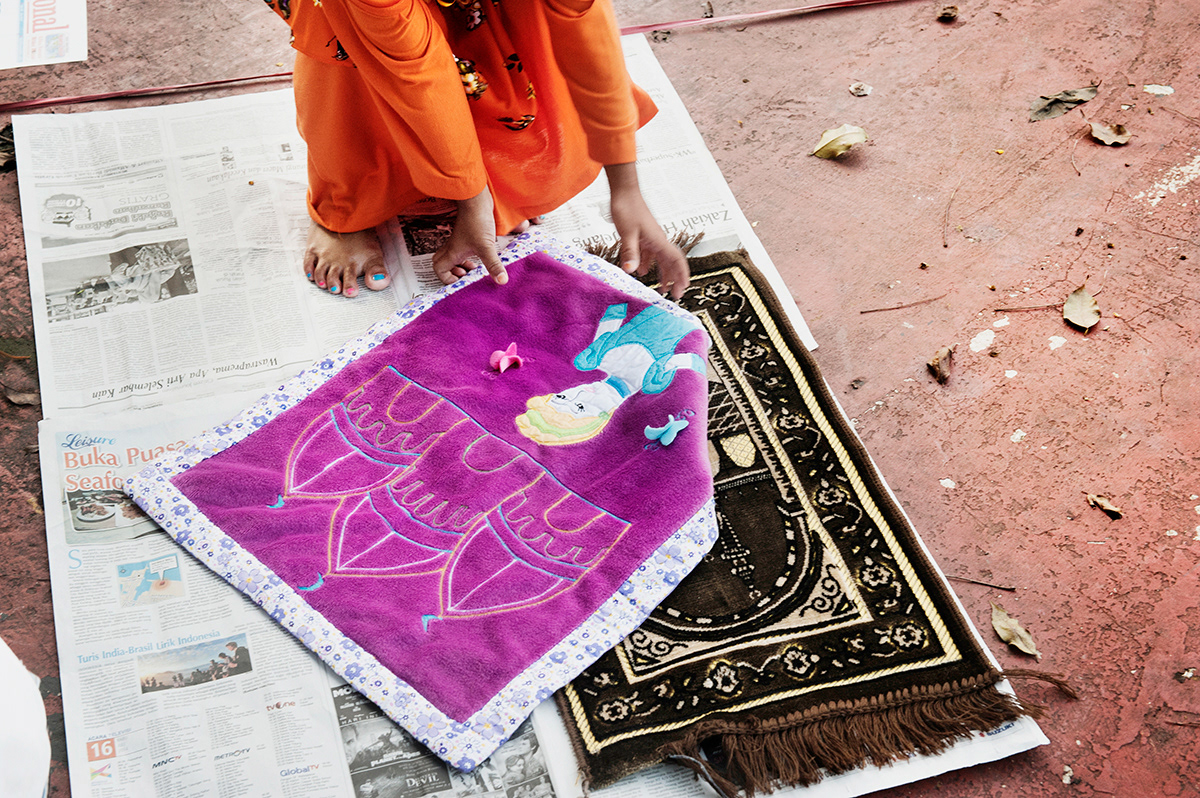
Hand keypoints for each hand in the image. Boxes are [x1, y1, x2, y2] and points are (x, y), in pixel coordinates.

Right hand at [303, 223, 389, 297]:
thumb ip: (377, 271)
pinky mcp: (313, 248)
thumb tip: (379, 283)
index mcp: (351, 264)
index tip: (351, 292)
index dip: (350, 287)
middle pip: (333, 278)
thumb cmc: (361, 236)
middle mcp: (336, 261)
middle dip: (334, 285)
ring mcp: (323, 255)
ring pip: (319, 272)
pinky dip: (308, 269)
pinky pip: (307, 261)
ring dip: (321, 279)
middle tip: (336, 289)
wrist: (344, 212)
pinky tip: (311, 276)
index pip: (350, 280)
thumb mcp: (374, 254)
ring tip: (324, 284)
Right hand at [432, 187, 508, 286]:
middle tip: (465, 274)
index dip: (447, 278)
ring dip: (460, 264)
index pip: (439, 269)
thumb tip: (501, 280)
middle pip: (441, 263)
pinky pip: (461, 248)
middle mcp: (453, 246)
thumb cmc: (477, 220)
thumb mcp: (486, 246)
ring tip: (474, 266)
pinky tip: (481, 254)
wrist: (477, 199)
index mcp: (453, 252)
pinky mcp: (467, 233)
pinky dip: (467, 255)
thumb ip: (493, 264)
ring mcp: (459, 240)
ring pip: (451, 255)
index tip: (461, 280)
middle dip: (451, 272)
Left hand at [605, 163, 688, 298]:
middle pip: (671, 263)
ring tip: (660, 289)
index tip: (683, 289)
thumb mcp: (626, 233)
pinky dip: (647, 265)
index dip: (681, 275)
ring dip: (662, 274)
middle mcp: (658, 240)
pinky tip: (639, 272)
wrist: (623, 192)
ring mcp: (651, 238)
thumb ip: (630, 252)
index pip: (676, 260)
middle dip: (674, 280)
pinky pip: (649, 254)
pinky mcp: (642, 236)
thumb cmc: (627, 208)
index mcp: (658, 240)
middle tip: (675, 296)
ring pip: (661, 260)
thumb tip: (631, 272)